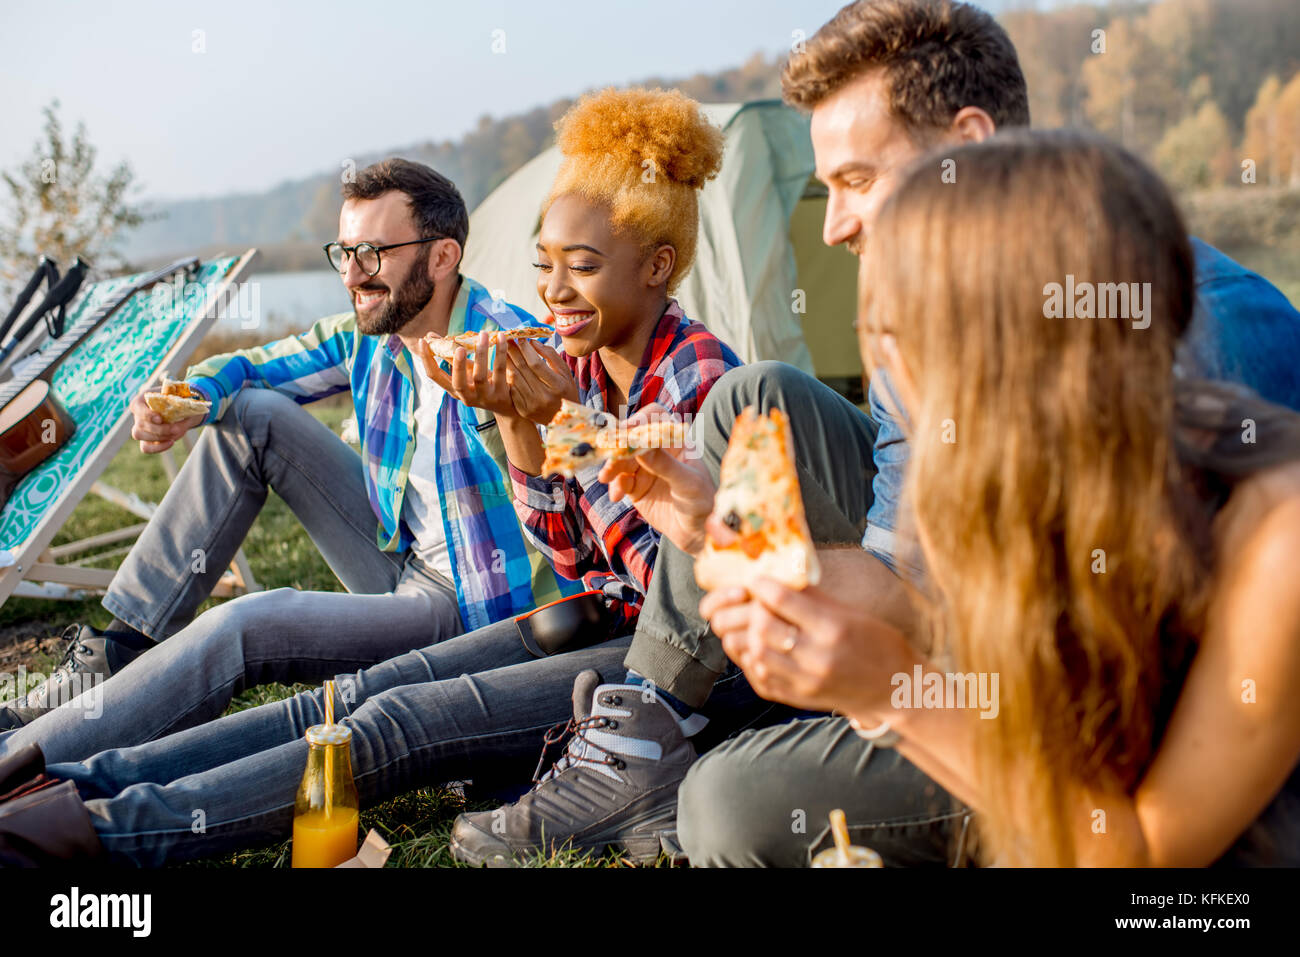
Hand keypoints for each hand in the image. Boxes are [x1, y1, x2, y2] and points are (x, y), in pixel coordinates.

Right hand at [129, 389, 203, 453]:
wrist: (182, 410)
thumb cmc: (178, 400)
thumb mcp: (179, 397)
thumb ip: (179, 404)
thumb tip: (180, 417)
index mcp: (141, 401)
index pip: (137, 408)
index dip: (147, 415)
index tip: (160, 419)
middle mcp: (137, 415)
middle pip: (139, 425)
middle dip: (159, 429)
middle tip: (176, 429)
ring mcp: (140, 428)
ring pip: (139, 435)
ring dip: (159, 437)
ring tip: (175, 433)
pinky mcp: (146, 440)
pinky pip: (145, 448)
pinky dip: (158, 447)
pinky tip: (171, 442)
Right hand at [416, 333, 517, 419]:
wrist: (507, 405)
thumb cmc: (482, 383)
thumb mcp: (465, 371)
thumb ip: (450, 355)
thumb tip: (430, 336)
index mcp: (454, 390)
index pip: (434, 376)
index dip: (426, 359)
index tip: (422, 341)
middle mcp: (466, 396)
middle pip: (458, 383)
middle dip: (457, 365)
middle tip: (458, 347)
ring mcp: (484, 396)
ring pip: (480, 376)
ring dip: (481, 353)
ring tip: (483, 334)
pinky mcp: (501, 393)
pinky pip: (500, 370)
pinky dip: (500, 352)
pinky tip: (501, 337)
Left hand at [505, 340, 578, 424]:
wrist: (564, 418)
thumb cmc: (565, 390)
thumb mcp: (565, 372)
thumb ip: (551, 355)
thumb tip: (532, 342)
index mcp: (557, 386)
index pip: (536, 363)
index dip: (526, 349)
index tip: (520, 338)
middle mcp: (544, 397)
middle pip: (523, 370)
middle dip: (514, 352)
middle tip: (507, 339)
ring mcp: (532, 405)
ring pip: (514, 379)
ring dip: (507, 362)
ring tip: (503, 351)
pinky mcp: (524, 410)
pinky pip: (512, 389)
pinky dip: (508, 377)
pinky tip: (505, 367)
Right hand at [596, 403, 717, 554]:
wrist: (697, 533)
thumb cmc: (702, 502)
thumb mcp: (687, 483)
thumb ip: (665, 465)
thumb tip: (641, 446)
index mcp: (676, 441)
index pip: (655, 418)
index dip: (640, 419)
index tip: (627, 430)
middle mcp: (659, 451)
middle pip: (632, 437)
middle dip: (618, 445)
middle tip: (607, 454)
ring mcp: (646, 468)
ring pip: (621, 459)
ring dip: (611, 466)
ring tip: (605, 478)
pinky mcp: (636, 487)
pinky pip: (619, 481)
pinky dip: (614, 486)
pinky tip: (616, 497)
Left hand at [700, 576, 916, 716]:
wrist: (894, 689)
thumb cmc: (876, 643)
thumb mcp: (850, 613)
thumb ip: (812, 597)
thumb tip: (778, 576)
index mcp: (832, 628)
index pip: (781, 600)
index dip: (761, 585)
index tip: (757, 581)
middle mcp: (817, 657)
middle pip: (762, 627)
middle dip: (753, 610)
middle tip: (756, 603)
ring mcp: (805, 682)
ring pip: (755, 654)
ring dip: (749, 635)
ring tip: (756, 625)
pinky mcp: (798, 698)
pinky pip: (760, 678)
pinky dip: (753, 660)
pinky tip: (760, 648)